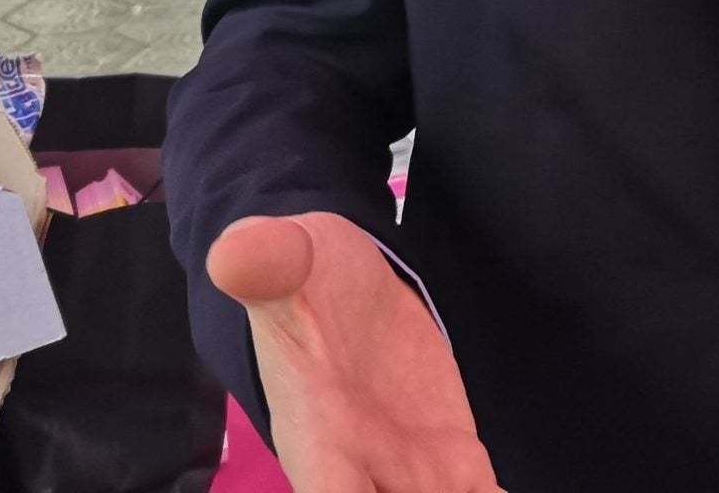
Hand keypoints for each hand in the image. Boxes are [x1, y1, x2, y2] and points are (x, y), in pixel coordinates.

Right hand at [210, 212, 501, 491]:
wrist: (336, 283)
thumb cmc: (300, 274)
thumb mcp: (285, 257)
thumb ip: (266, 260)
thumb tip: (234, 249)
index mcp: (320, 440)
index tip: (379, 491)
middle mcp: (365, 471)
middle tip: (455, 490)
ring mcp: (413, 470)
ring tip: (483, 492)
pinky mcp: (453, 456)